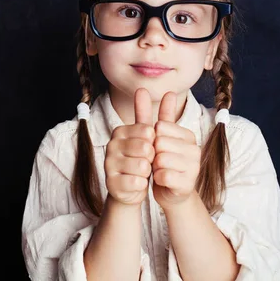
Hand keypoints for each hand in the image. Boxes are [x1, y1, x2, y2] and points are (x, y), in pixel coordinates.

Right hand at [104, 88, 155, 205]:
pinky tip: (136, 183)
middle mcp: (111, 144)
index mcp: (120, 130)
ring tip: (141, 173)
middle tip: (146, 162)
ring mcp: (108, 163)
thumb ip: (161, 116)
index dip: (155, 143)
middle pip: (145, 148)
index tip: (150, 148)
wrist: (130, 188)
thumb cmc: (142, 159)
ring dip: (147, 172)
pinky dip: (141, 184)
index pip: (147, 131)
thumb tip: (170, 92)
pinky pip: (136, 182)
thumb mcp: (152, 138)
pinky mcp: (111, 182)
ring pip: (142, 166)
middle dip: (152, 158)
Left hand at [152, 91, 200, 209]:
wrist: (170, 191)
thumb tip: (151, 90)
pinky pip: (163, 176)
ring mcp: (194, 166)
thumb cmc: (163, 162)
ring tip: (159, 169)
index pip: (160, 127)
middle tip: (156, 160)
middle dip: (152, 153)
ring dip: (154, 166)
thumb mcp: (158, 137)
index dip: (151, 138)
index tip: (155, 146)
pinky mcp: (188, 184)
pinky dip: (158, 179)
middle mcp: (195, 148)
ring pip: (161, 159)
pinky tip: (162, 180)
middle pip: (160, 142)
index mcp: (188, 135)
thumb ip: (154, 114)